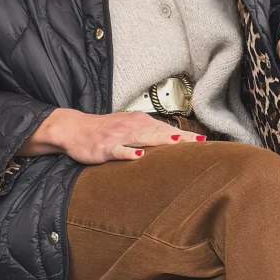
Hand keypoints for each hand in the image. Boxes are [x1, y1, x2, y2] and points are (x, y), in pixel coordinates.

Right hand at [18, 109, 204, 163]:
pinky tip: (140, 157)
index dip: (186, 136)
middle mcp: (132, 126)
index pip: (167, 130)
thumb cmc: (105, 131)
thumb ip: (151, 135)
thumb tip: (175, 141)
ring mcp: (119, 137)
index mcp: (140, 122)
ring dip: (161, 141)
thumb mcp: (129, 129)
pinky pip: (119, 150)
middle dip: (181, 138)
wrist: (74, 128)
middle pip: (161, 133)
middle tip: (200, 144)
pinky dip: (129, 153)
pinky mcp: (105, 147)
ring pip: (143, 139)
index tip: (205, 142)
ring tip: (178, 143)